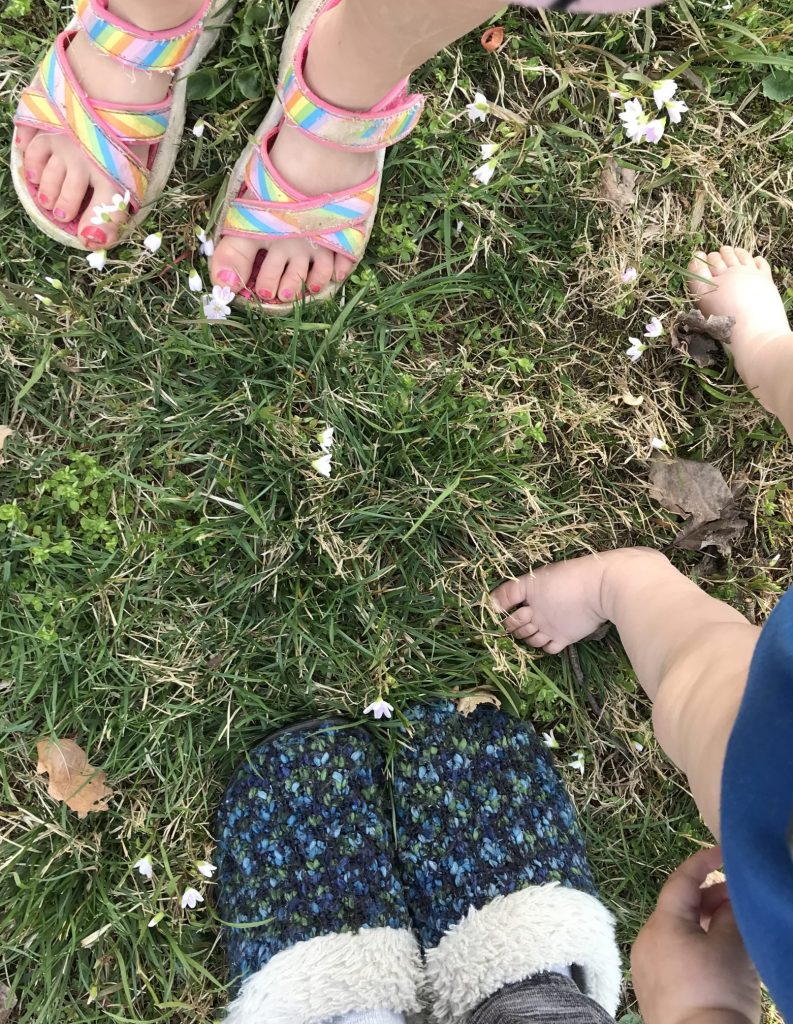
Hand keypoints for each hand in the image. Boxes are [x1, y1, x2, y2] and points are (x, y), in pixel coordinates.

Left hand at [631, 847, 760, 1023]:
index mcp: (661, 924)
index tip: (723, 854)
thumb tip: (727, 898)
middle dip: (708, 898)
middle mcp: (645, 939)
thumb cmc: (717, 992)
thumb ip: (728, 914)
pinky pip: (669, 953)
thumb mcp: (732, 947)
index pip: (680, 881)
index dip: (702, 862)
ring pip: (673, 931)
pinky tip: (713, 956)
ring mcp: (643, 965)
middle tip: (738, 900)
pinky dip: (690, 945)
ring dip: (700, 924)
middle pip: (676, 907)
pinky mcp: (649, 987)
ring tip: (730, 928)